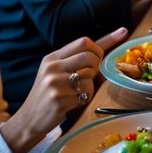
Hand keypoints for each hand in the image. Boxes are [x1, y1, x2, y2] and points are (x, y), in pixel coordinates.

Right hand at [3, 27, 127, 152]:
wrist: (28, 120)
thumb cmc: (48, 94)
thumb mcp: (55, 72)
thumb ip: (74, 60)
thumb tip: (102, 49)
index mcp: (52, 58)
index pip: (83, 42)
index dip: (106, 40)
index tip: (123, 32)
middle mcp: (52, 67)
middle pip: (89, 56)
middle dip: (97, 65)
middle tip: (92, 75)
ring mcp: (55, 83)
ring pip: (90, 76)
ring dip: (90, 85)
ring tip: (77, 92)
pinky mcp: (59, 99)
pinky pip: (86, 93)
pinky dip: (85, 98)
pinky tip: (73, 102)